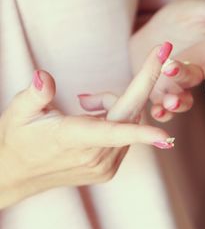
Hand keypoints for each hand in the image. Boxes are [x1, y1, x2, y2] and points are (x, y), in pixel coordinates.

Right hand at [0, 45, 173, 208]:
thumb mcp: (18, 112)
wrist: (13, 174)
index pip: (114, 133)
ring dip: (116, 107)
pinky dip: (117, 122)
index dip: (142, 134)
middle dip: (137, 85)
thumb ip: (35, 94)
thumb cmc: (16, 136)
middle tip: (152, 54)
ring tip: (84, 105)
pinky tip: (90, 123)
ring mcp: (104, 166)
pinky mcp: (108, 171)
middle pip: (132, 114)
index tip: (165, 136)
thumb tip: (44, 77)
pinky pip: (126, 137)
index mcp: (74, 139)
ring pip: (131, 123)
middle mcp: (95, 156)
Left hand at [129, 0, 204, 121]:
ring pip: (177, 99)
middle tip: (172, 67)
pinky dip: (159, 112)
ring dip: (174, 103)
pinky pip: (159, 106)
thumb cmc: (187, 17)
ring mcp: (175, 85)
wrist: (155, 25)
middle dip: (183, 77)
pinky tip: (155, 112)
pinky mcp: (155, 89)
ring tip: (169, 102)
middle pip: (192, 81)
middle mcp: (195, 75)